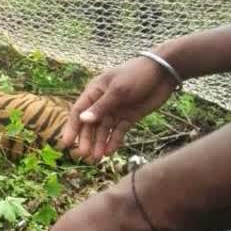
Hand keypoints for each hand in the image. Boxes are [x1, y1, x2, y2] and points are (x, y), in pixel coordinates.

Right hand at [59, 56, 176, 162]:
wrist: (163, 72)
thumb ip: (101, 107)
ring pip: (103, 130)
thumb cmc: (137, 75)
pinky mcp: (128, 117)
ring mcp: (115, 111)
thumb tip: (83, 120)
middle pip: (90, 124)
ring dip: (99, 143)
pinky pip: (118, 132)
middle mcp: (102, 103)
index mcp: (95, 92)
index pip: (78, 111)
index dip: (72, 127)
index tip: (67, 143)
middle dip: (87, 139)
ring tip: (97, 158)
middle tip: (84, 155)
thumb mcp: (118, 90)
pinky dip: (114, 141)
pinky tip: (109, 151)